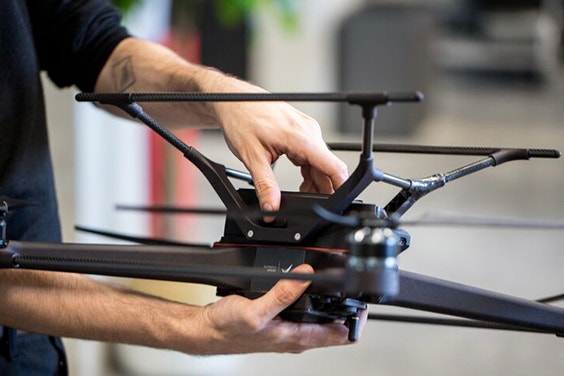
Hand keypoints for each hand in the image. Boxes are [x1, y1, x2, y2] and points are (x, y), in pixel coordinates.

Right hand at [192, 264, 364, 353]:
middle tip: (355, 286)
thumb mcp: (255, 311)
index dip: (358, 319)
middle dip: (349, 309)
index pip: (343, 335)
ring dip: (333, 306)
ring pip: (322, 320)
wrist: (207, 331)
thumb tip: (307, 275)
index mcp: (297, 337)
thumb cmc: (227, 329)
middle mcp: (297, 336)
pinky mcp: (280, 321)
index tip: (362, 300)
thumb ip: (282, 295)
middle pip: (336, 327)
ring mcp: (289, 330)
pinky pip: (305, 312)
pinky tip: (308, 286)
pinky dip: (314, 300)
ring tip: (338, 284)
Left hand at [209, 78, 348, 212]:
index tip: (339, 202)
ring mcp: (308, 130)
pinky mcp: (304, 131)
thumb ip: (265, 186)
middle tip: (305, 201)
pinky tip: (301, 178)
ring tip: (300, 191)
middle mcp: (309, 131)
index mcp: (300, 136)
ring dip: (314, 180)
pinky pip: (314, 155)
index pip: (333, 165)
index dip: (341, 186)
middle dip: (322, 188)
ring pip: (321, 163)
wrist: (233, 101)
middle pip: (328, 167)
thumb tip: (271, 208)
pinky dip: (309, 170)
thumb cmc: (241, 120)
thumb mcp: (251, 158)